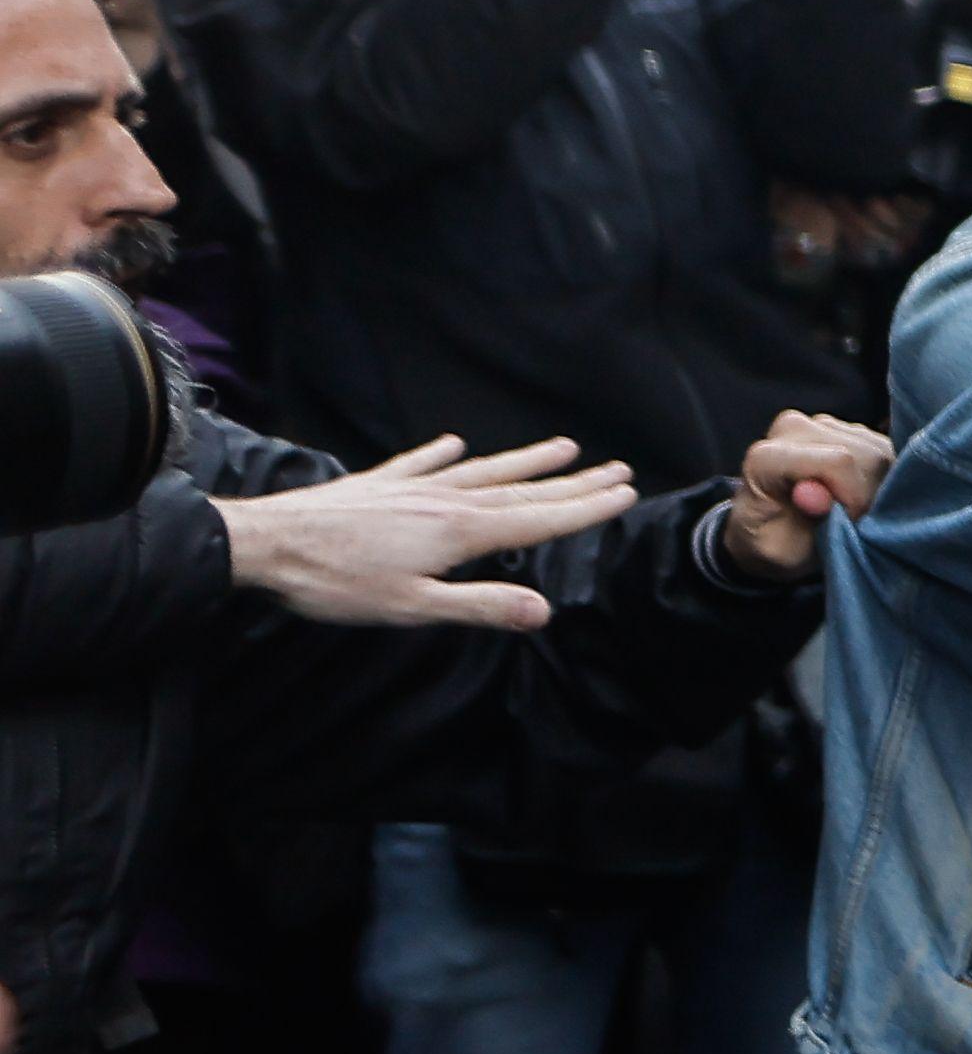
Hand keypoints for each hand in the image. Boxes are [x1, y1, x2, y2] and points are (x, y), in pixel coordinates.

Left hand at [217, 436, 636, 629]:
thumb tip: (546, 611)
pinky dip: (441, 453)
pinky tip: (455, 442)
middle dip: (572, 482)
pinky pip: (420, 464)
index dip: (585, 508)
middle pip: (521, 489)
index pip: (538, 519)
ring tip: (563, 445)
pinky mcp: (376, 486)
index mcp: (459, 532)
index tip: (626, 493)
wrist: (263, 544)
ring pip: (481, 471)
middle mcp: (443, 501)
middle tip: (617, 467)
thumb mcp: (412, 608)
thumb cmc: (334, 584)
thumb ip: (480, 606)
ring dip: (524, 460)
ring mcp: (410, 489)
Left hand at [719, 409, 890, 582]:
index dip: (854, 499)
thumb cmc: (777, 546)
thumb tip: (821, 495)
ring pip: (879, 452)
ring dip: (876, 487)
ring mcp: (823, 423)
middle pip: (864, 455)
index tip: (845, 524)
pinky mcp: (848, 427)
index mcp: (766, 457)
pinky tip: (860, 493)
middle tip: (850, 522)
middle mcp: (793, 428)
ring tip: (851, 510)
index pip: (838, 462)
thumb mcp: (781, 552)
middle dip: (867, 495)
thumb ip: (800, 525)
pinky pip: (884, 450)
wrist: (771, 531)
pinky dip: (880, 478)